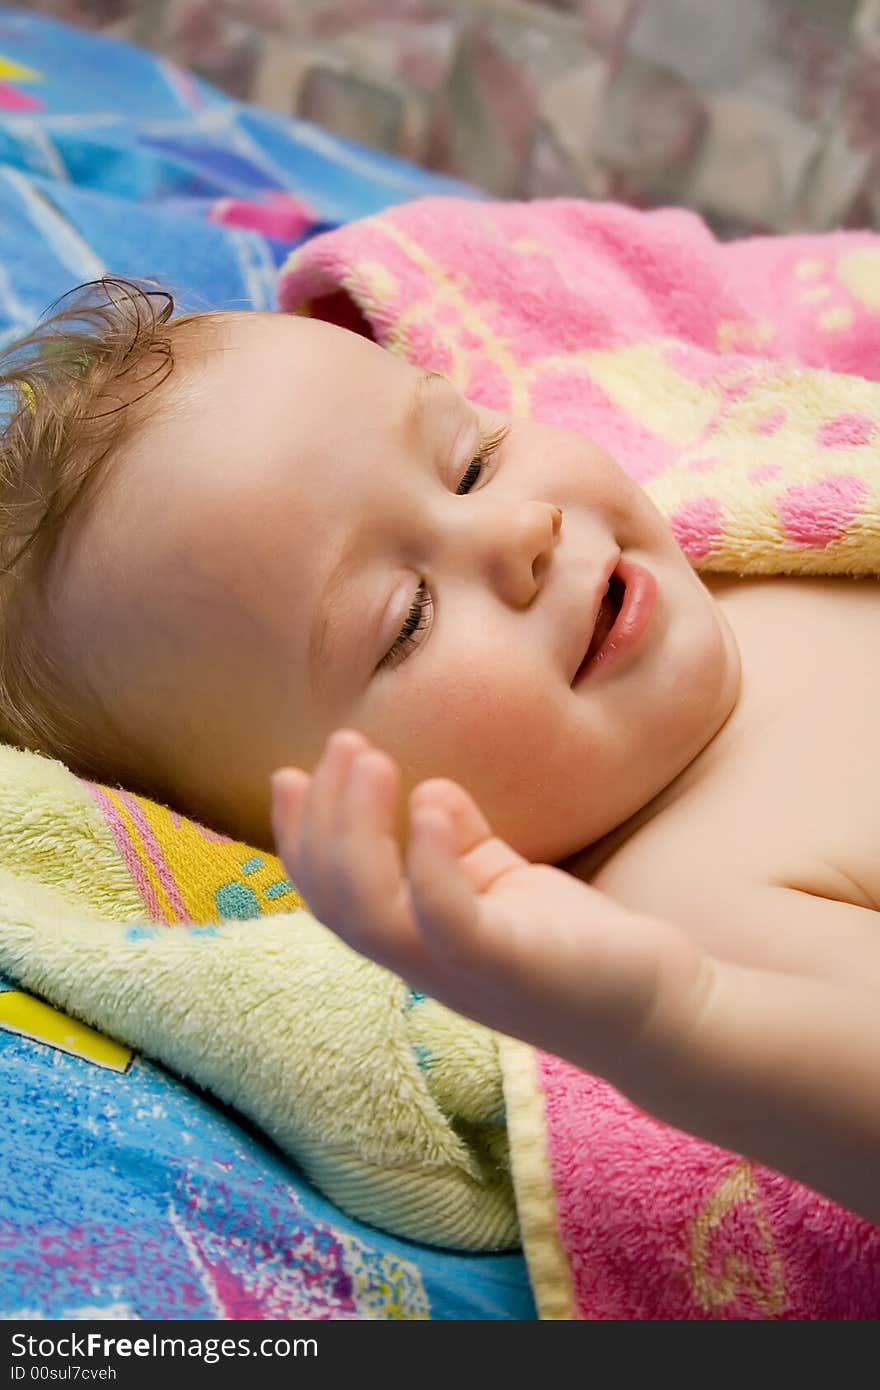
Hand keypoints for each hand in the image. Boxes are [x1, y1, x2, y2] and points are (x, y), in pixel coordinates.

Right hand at [270, 729, 706, 1074]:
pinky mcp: (510, 967)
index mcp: (415, 940)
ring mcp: (462, 972)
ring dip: (356, 831)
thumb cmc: (574, 948)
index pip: (330, 894)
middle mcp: (424, 963)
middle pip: (335, 900)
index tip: (289, 774)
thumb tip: (428, 792)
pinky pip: (447, 918)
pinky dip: (429, 859)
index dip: (298, 837)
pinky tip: (431, 800)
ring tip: (370, 760)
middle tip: (347, 744)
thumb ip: (461, 840)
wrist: (658, 1010)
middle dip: (323, 817)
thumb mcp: (504, 883)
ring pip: (370, 912)